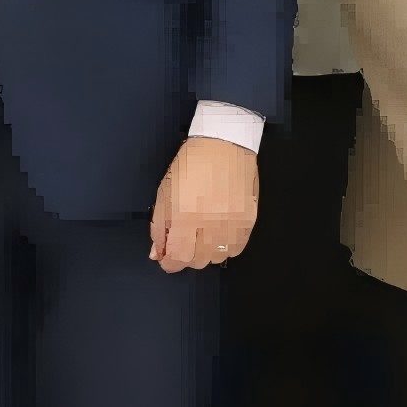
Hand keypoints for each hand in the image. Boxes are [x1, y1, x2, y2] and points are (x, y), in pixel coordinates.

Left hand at [149, 133, 260, 273]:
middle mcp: (210, 223)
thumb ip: (159, 227)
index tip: (166, 258)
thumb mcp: (165, 192)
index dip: (169, 263)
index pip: (177, 257)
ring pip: (217, 258)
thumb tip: (157, 253)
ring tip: (202, 235)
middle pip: (197, 262)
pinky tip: (218, 233)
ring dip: (206, 253)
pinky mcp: (248, 221)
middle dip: (185, 256)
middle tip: (183, 242)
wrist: (225, 143)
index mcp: (185, 215)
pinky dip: (224, 248)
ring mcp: (233, 223)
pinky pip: (235, 249)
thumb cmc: (191, 164)